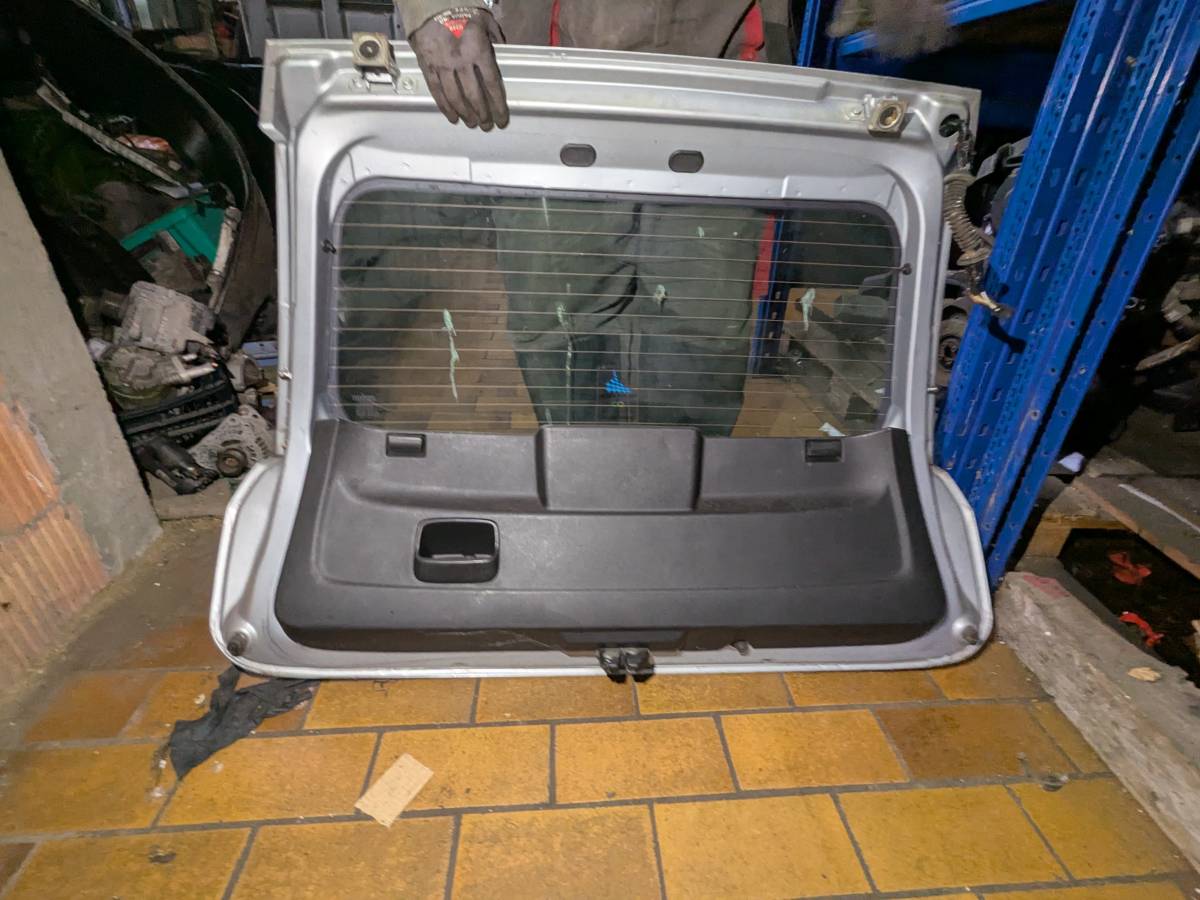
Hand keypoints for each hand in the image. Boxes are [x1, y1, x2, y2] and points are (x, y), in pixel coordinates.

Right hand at [410, 7, 507, 129]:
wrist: (429, 2)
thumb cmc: (459, 7)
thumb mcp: (484, 18)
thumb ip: (494, 35)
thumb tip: (502, 47)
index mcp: (479, 51)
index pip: (492, 85)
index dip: (498, 105)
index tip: (502, 119)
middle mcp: (461, 62)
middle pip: (475, 96)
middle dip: (482, 114)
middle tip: (487, 125)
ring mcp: (443, 65)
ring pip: (455, 97)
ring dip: (465, 114)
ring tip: (471, 123)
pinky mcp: (428, 66)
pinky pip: (437, 91)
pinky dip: (445, 107)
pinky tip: (452, 116)